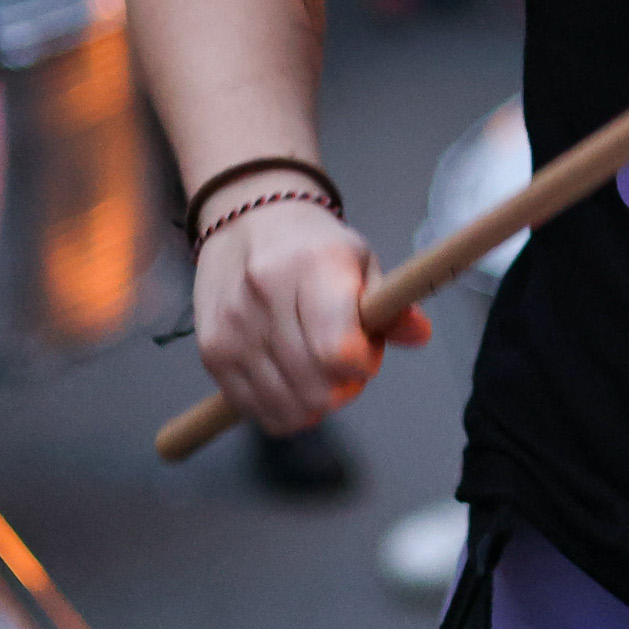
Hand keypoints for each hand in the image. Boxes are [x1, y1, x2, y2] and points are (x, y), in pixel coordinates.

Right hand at [193, 193, 431, 432]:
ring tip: (316, 369)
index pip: (337, 351)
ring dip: (314, 403)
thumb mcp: (361, 260)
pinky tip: (290, 382)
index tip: (366, 351)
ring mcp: (232, 328)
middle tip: (344, 363)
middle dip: (344, 387)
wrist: (247, 218)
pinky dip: (281, 409)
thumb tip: (418, 334)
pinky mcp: (211, 351)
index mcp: (312, 268)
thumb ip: (391, 304)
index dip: (363, 365)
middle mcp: (265, 297)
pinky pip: (255, 410)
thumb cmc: (313, 244)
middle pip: (315, 389)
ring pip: (287, 408)